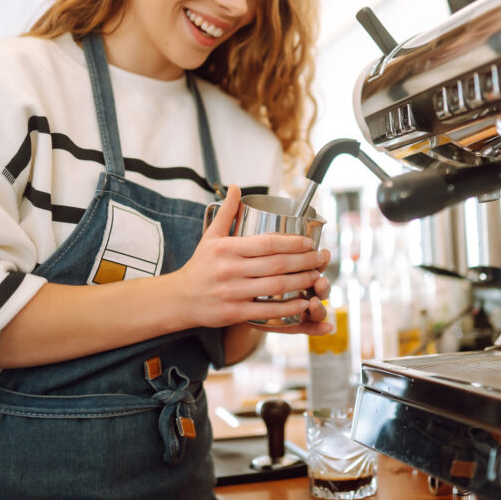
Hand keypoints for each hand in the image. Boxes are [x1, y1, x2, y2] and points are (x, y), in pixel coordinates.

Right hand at [173, 184, 331, 332]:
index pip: (267, 243)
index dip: (292, 242)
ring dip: (301, 282)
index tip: (309, 242)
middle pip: (276, 264)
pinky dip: (288, 307)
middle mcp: (229, 269)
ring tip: (317, 276)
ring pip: (275, 286)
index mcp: (226, 249)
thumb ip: (226, 212)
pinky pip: (266, 309)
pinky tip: (303, 302)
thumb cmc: (200, 266)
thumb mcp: (210, 236)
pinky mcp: (234, 312)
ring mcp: (232, 292)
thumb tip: (236, 187)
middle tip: (321, 258)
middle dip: (304, 261)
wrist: (180, 299)